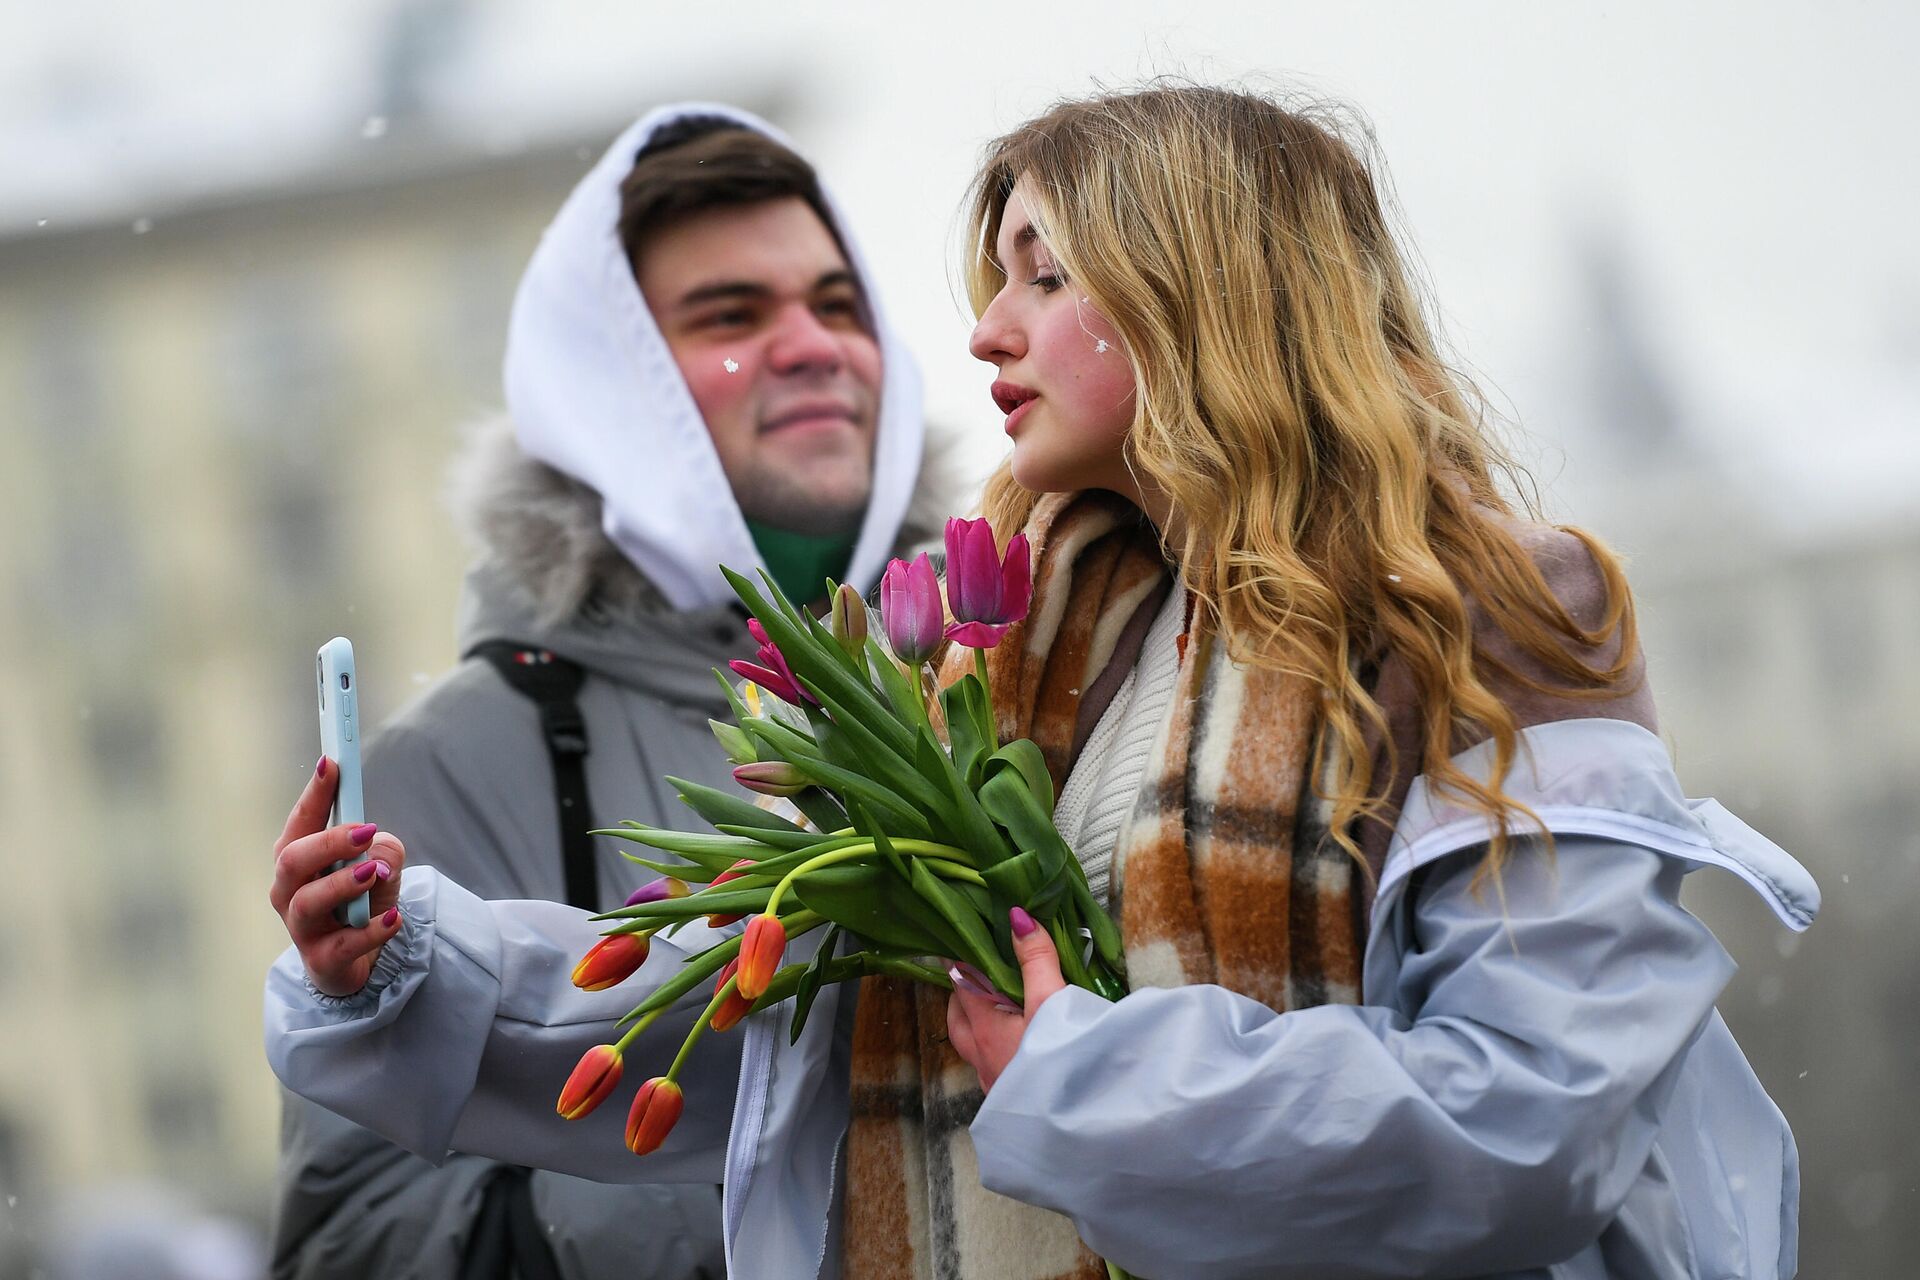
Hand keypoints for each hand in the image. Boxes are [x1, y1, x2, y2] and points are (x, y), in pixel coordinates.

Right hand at [269, 758, 407, 996]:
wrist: (360, 961)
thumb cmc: (361, 903)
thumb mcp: (380, 866)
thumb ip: (382, 850)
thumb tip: (377, 852)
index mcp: (299, 860)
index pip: (300, 821)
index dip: (314, 793)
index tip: (332, 763)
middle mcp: (290, 891)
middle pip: (292, 860)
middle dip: (327, 841)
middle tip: (365, 830)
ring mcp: (302, 928)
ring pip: (307, 902)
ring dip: (342, 882)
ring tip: (374, 871)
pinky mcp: (323, 960)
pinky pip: (342, 945)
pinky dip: (371, 930)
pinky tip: (394, 918)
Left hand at [946, 907, 1064, 1092]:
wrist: (1079, 1128)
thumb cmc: (1063, 1063)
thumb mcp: (1052, 1002)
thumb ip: (1036, 959)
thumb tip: (1016, 917)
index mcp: (985, 1029)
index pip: (960, 986)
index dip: (959, 961)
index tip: (961, 941)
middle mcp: (983, 1059)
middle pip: (957, 1021)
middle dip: (961, 995)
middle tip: (976, 974)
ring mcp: (996, 1085)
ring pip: (973, 1048)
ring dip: (977, 1027)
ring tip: (997, 1010)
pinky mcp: (1013, 1104)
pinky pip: (993, 1070)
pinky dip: (997, 1052)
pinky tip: (1019, 1051)